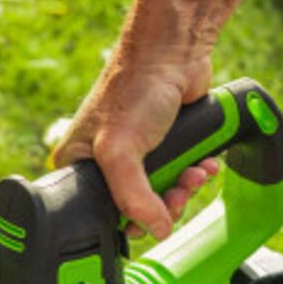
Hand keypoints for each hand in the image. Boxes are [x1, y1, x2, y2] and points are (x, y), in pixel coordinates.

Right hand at [51, 56, 221, 241]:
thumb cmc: (133, 88)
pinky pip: (182, 176)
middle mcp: (104, 162)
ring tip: (194, 173)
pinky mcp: (166, 148)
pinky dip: (196, 173)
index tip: (150, 217)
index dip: (128, 222)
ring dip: (186, 188)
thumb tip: (157, 230)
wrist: (173, 53)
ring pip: (164, 195)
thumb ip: (133, 196)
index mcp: (78, 164)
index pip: (99, 213)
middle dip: (165, 204)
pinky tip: (204, 163)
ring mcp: (137, 156)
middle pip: (136, 209)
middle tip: (178, 192)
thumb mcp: (120, 149)